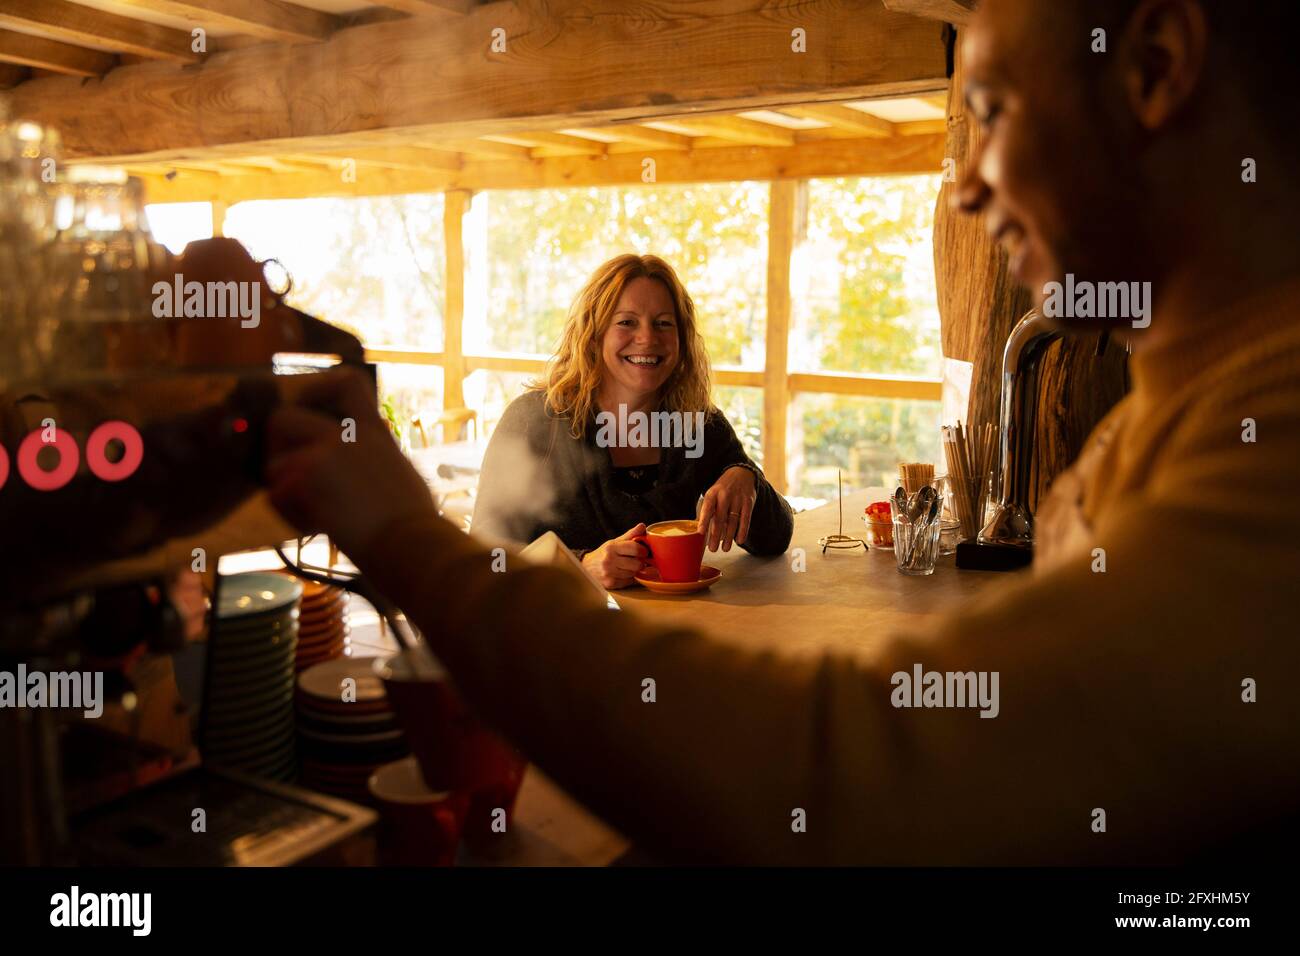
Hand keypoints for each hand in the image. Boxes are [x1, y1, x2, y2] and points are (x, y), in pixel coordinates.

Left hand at [265, 367, 435, 561]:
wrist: (411, 544)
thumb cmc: (416, 523)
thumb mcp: (402, 472)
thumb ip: (377, 457)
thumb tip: (373, 459)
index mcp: (373, 431)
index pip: (346, 382)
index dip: (317, 390)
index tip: (311, 408)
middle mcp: (345, 437)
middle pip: (283, 418)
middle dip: (276, 448)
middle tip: (290, 473)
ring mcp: (323, 455)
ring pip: (273, 465)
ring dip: (285, 492)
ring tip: (313, 512)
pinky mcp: (306, 481)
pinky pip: (275, 497)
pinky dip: (290, 516)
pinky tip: (317, 527)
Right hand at [581, 523, 648, 588]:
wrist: (586, 568)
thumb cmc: (604, 554)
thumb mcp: (615, 542)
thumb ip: (630, 535)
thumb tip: (642, 526)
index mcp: (611, 547)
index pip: (635, 548)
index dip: (644, 551)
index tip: (643, 551)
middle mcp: (609, 560)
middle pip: (638, 564)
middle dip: (640, 562)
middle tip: (637, 560)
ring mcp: (609, 573)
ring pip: (634, 573)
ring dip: (635, 571)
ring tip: (628, 567)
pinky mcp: (610, 584)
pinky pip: (629, 581)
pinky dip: (629, 578)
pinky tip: (623, 574)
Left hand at [697, 466, 756, 551]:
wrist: (741, 473)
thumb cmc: (723, 489)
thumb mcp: (712, 494)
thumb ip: (707, 510)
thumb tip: (698, 530)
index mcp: (713, 493)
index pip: (707, 508)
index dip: (703, 521)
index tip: (700, 533)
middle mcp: (725, 495)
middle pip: (720, 518)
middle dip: (716, 535)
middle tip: (712, 549)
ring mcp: (738, 498)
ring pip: (733, 521)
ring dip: (729, 537)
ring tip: (725, 549)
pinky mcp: (748, 502)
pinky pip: (745, 519)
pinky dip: (743, 531)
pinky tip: (739, 540)